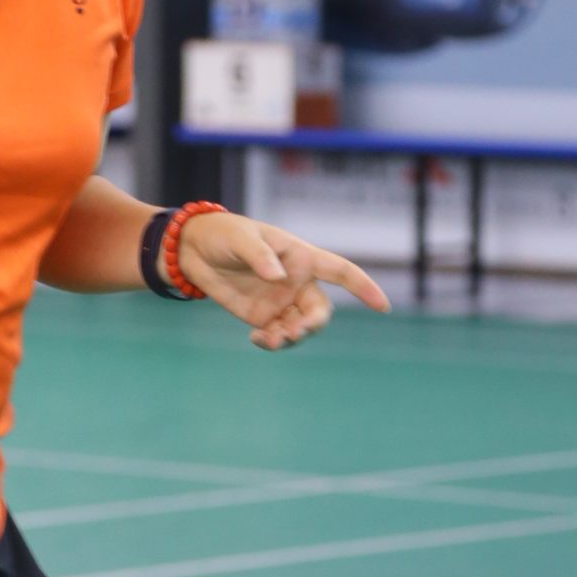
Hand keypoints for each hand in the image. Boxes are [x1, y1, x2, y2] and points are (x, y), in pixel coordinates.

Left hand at [175, 210, 389, 350]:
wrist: (194, 251)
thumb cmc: (224, 234)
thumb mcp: (242, 238)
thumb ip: (260, 255)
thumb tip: (278, 276)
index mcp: (301, 257)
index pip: (340, 272)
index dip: (363, 287)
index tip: (382, 306)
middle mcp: (297, 282)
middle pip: (321, 310)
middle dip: (313, 324)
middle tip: (294, 332)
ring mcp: (281, 302)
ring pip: (301, 328)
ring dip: (292, 338)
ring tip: (270, 339)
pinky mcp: (262, 317)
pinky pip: (277, 336)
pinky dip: (272, 342)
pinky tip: (257, 340)